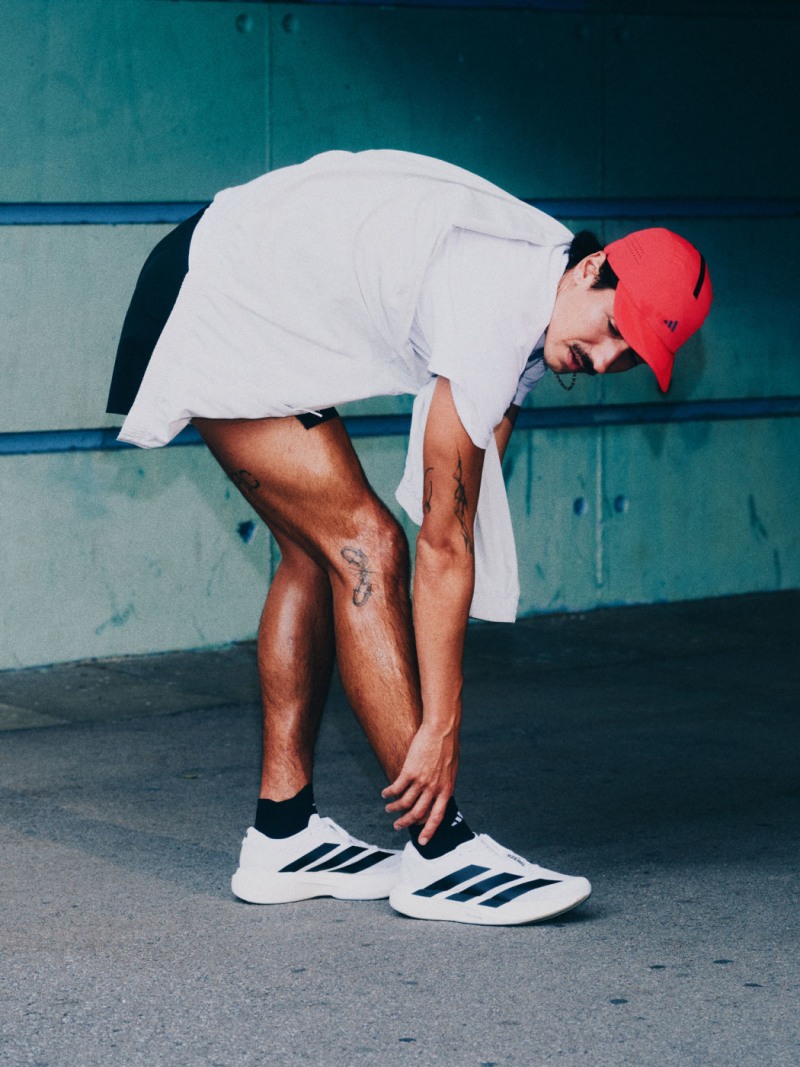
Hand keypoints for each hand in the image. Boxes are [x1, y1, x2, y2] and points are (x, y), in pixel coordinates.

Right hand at [381, 722, 458, 844]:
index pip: (437, 817)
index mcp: (446, 790)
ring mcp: (421, 781)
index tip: (422, 841)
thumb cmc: (448, 746)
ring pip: (404, 803)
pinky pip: (396, 788)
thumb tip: (437, 793)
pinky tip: (384, 793)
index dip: (429, 831)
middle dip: (406, 822)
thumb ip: (444, 784)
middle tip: (397, 826)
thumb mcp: (451, 770)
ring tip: (388, 809)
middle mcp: (434, 789)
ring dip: (394, 808)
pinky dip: (389, 793)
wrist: (442, 729)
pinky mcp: (410, 771)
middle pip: (417, 814)